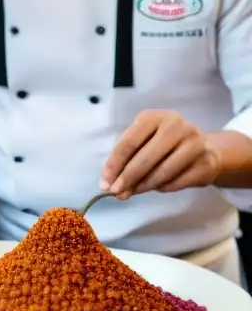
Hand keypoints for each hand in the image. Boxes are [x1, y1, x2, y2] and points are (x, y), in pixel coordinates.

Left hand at [100, 110, 221, 198]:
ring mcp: (194, 143)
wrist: (206, 149)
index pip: (129, 143)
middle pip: (144, 158)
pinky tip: (155, 188)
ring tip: (131, 193)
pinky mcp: (205, 163)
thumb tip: (109, 185)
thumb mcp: (144, 141)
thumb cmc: (164, 144)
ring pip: (161, 172)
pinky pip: (177, 182)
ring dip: (142, 186)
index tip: (104, 183)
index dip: (114, 164)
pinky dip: (161, 188)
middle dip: (127, 178)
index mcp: (154, 117)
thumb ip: (127, 159)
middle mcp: (175, 126)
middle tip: (115, 193)